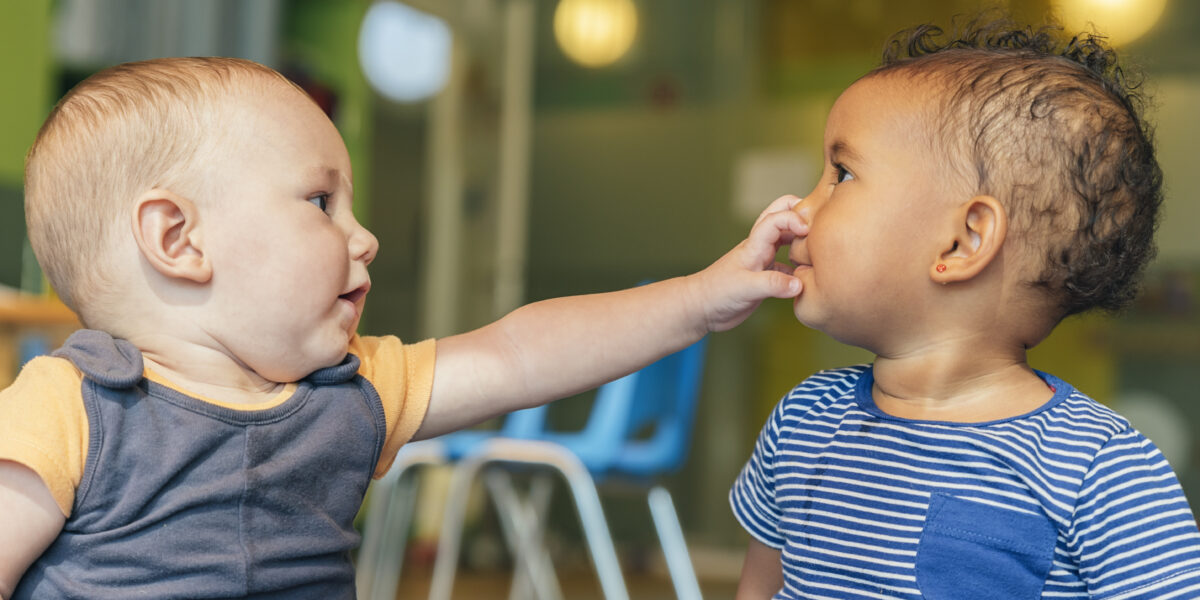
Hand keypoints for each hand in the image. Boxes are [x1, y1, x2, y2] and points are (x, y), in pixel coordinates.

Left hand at [687, 195, 808, 331]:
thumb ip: (772, 284)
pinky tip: (808, 277)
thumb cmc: (716, 293)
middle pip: (779, 217)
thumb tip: (799, 284)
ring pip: (785, 240)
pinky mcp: (765, 278)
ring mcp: (762, 262)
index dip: (793, 219)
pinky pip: (786, 266)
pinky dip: (798, 267)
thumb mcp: (745, 288)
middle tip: (818, 220)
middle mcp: (760, 249)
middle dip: (798, 212)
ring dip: (800, 239)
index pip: (776, 219)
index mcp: (754, 245)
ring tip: (819, 245)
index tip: (808, 232)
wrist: (701, 308)